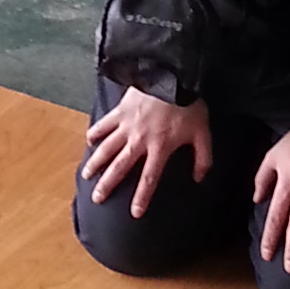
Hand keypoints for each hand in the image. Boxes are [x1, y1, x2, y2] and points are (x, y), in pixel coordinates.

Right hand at [83, 87, 211, 215]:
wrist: (173, 75)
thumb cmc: (189, 104)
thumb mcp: (203, 133)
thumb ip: (203, 158)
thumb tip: (199, 178)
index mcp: (160, 148)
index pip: (149, 179)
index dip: (141, 197)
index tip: (134, 213)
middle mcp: (139, 141)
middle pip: (119, 167)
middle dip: (107, 185)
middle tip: (96, 198)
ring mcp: (126, 125)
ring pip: (106, 148)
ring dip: (95, 163)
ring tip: (86, 175)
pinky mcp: (120, 111)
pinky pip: (104, 124)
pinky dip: (95, 133)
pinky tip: (89, 141)